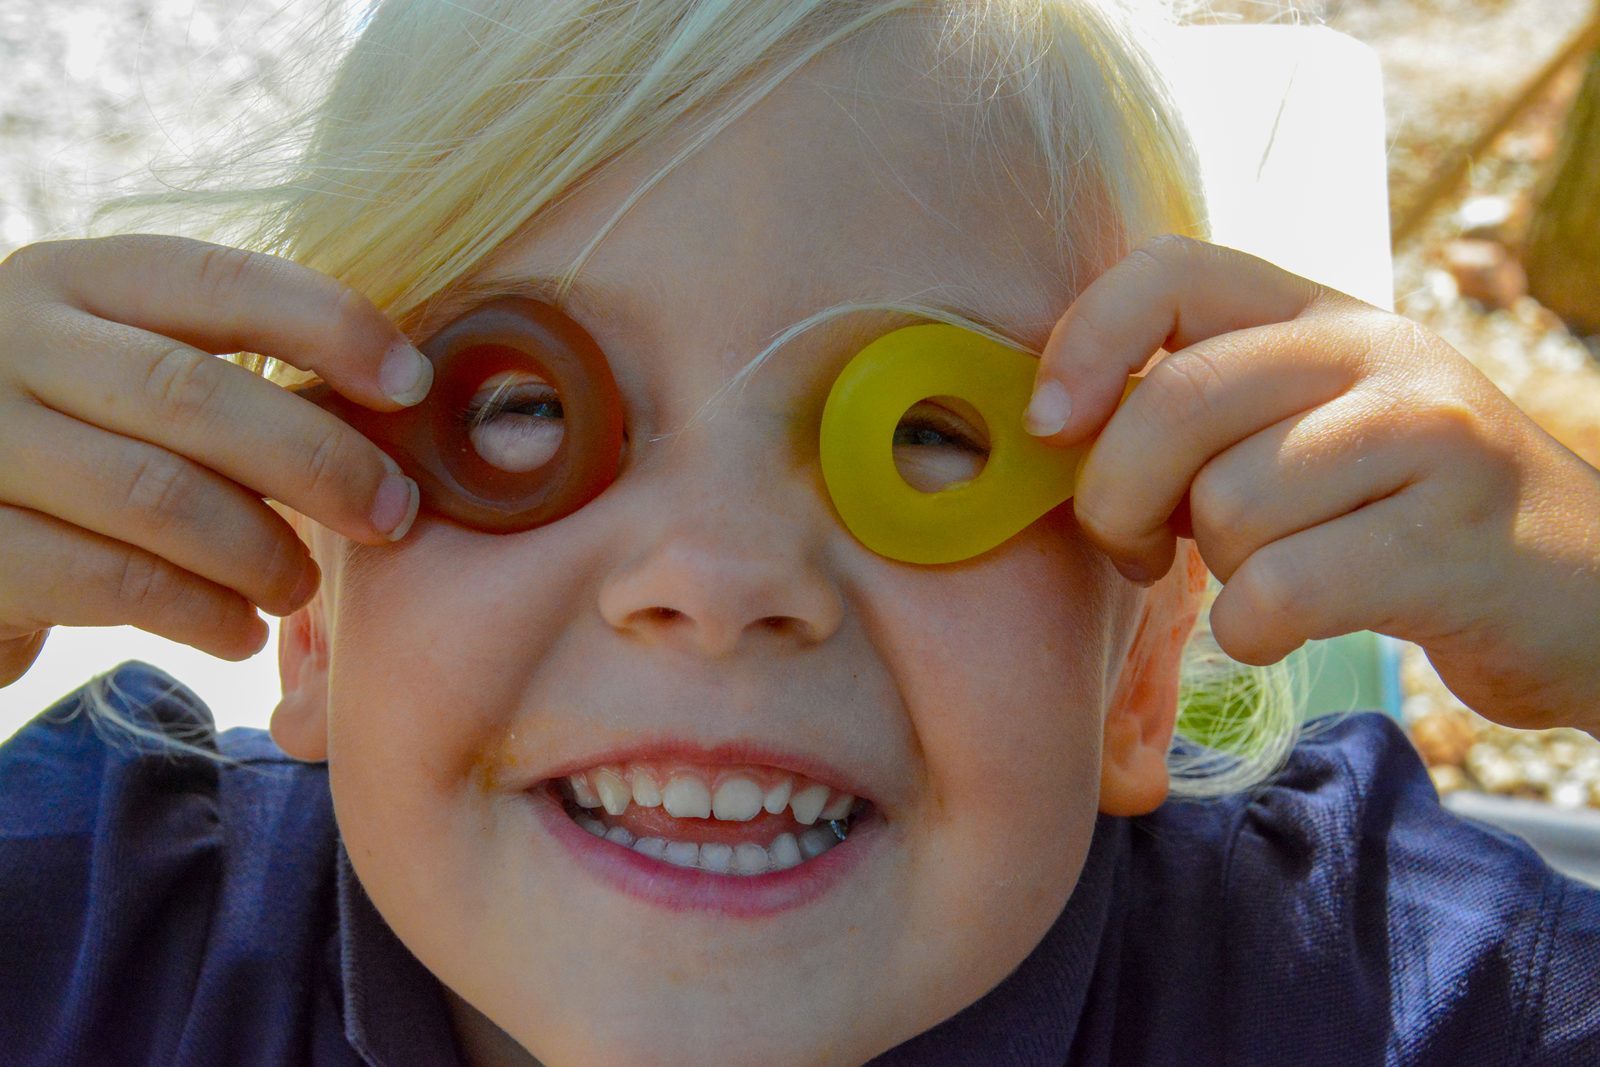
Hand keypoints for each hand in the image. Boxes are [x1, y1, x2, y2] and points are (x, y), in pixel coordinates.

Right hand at [0, 234, 432, 686]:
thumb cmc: (84, 453)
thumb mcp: (133, 378)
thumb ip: (234, 375)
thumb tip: (403, 400)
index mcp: (75, 281)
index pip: (220, 282)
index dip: (330, 327)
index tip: (412, 385)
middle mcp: (9, 342)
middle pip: (193, 395)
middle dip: (318, 462)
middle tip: (391, 515)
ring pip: (158, 496)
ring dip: (263, 553)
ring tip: (297, 586)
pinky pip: (115, 582)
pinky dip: (204, 613)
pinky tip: (240, 630)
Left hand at [1027, 236, 1599, 733]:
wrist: (1579, 589)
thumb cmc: (1393, 513)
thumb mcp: (1305, 427)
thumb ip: (1199, 408)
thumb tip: (1056, 431)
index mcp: (1320, 313)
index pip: (1168, 270)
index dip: (1084, 342)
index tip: (1048, 424)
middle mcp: (1376, 352)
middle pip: (1175, 404)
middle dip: (1116, 498)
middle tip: (1135, 546)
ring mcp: (1428, 438)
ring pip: (1226, 509)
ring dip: (1217, 572)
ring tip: (1271, 574)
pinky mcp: (1453, 542)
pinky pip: (1277, 591)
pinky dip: (1254, 631)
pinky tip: (1288, 626)